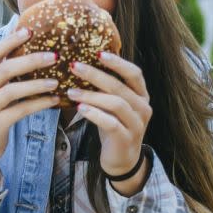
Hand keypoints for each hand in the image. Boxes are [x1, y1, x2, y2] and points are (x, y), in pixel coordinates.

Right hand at [0, 28, 62, 191]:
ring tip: (56, 81)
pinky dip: (39, 104)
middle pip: (5, 68)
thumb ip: (8, 72)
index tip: (30, 30)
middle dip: (30, 60)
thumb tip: (34, 49)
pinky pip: (20, 110)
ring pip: (12, 90)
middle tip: (54, 56)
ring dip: (36, 84)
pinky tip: (55, 100)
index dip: (10, 40)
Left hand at [68, 51, 152, 193]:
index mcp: (141, 95)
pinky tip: (80, 109)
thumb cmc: (114, 126)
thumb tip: (80, 64)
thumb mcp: (112, 105)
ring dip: (91, 95)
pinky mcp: (126, 138)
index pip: (134, 73)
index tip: (98, 53)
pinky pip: (111, 123)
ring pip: (115, 104)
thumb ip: (105, 88)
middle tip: (74, 66)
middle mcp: (143, 107)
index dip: (117, 62)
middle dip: (95, 75)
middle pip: (120, 86)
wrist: (122, 159)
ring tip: (70, 91)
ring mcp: (137, 124)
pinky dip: (94, 114)